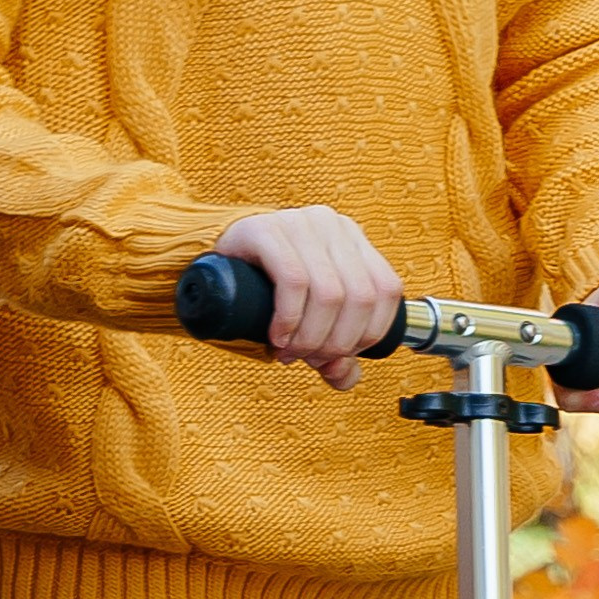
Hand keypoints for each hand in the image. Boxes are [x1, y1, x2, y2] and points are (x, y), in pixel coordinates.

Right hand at [215, 208, 403, 390]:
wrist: (213, 269)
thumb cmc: (264, 293)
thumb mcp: (306, 321)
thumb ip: (332, 350)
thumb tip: (345, 376)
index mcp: (353, 241)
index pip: (386, 290)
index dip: (367, 334)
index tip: (336, 356)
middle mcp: (332, 225)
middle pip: (359, 297)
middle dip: (335, 342)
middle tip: (307, 358)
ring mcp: (300, 222)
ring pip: (329, 292)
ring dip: (310, 336)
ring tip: (288, 351)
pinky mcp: (267, 229)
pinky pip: (293, 280)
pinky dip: (290, 318)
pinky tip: (277, 335)